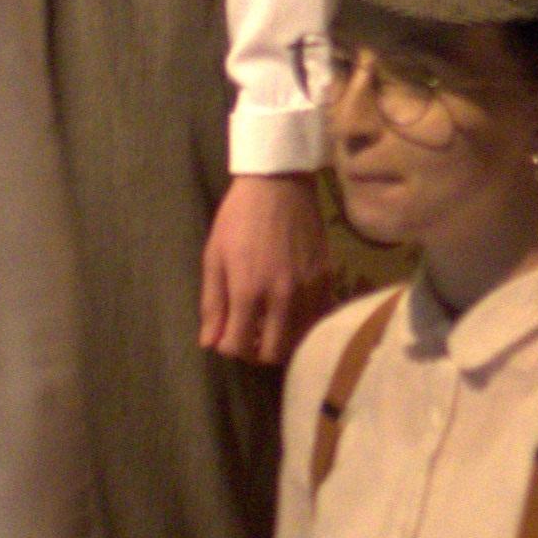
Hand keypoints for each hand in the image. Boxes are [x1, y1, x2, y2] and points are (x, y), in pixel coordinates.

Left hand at [201, 173, 335, 368]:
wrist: (278, 184)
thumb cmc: (238, 218)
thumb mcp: (214, 257)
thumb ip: (212, 304)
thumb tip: (209, 343)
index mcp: (248, 291)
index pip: (238, 347)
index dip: (228, 348)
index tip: (226, 336)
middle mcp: (281, 297)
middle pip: (272, 353)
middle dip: (256, 352)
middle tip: (249, 336)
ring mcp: (308, 290)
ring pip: (298, 340)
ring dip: (281, 340)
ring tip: (270, 325)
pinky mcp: (327, 280)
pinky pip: (317, 319)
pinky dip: (302, 324)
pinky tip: (291, 311)